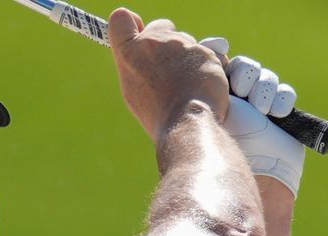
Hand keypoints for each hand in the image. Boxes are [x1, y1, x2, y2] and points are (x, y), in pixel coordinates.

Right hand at [109, 8, 229, 140]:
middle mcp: (153, 42)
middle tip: (170, 68)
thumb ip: (136, 65)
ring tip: (186, 85)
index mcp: (129, 53)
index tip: (139, 34)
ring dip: (188, 57)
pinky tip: (202, 86)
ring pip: (186, 42)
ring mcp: (180, 45)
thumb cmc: (158, 112)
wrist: (186, 123)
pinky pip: (207, 54)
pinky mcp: (205, 51)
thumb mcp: (134, 89)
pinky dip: (206, 68)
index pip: (120, 20)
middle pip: (160, 27)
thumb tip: (141, 55)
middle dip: (167, 41)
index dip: (131, 24)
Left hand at [200, 38, 304, 197]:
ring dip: (263, 87)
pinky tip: (276, 112)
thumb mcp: (205, 112)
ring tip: (260, 108)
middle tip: (240, 89)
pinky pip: (285, 93)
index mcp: (209, 100)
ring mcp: (258, 109)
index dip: (218, 53)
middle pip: (242, 67)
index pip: (215, 65)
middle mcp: (233, 102)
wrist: (248, 178)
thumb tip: (209, 55)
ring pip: (265, 78)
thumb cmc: (218, 148)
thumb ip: (204, 86)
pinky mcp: (281, 116)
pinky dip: (281, 98)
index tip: (219, 48)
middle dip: (244, 73)